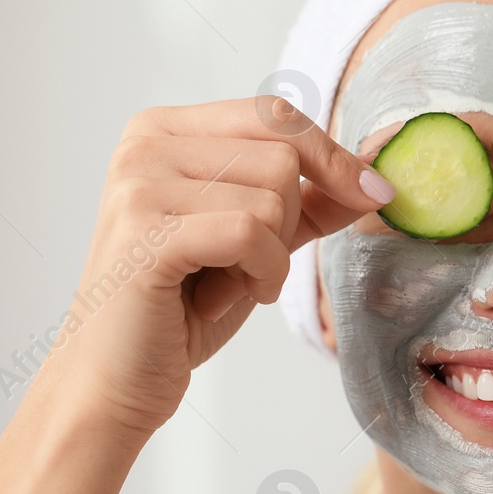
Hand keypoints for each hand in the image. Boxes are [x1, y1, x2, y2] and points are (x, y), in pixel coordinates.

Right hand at [32, 97, 393, 438]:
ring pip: (272, 194)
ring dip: (271, 257)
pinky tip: (224, 299)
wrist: (115, 380)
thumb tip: (377, 175)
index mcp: (164, 130)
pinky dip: (260, 274)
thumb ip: (310, 202)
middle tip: (247, 265)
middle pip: (281, 153)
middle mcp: (145, 144)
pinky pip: (251, 233)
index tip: (371, 193)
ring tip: (226, 285)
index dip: (331, 155)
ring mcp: (139, 184)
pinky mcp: (146, 232)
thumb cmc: (180, 310)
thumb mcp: (256, 242)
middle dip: (289, 221)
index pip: (273, 113)